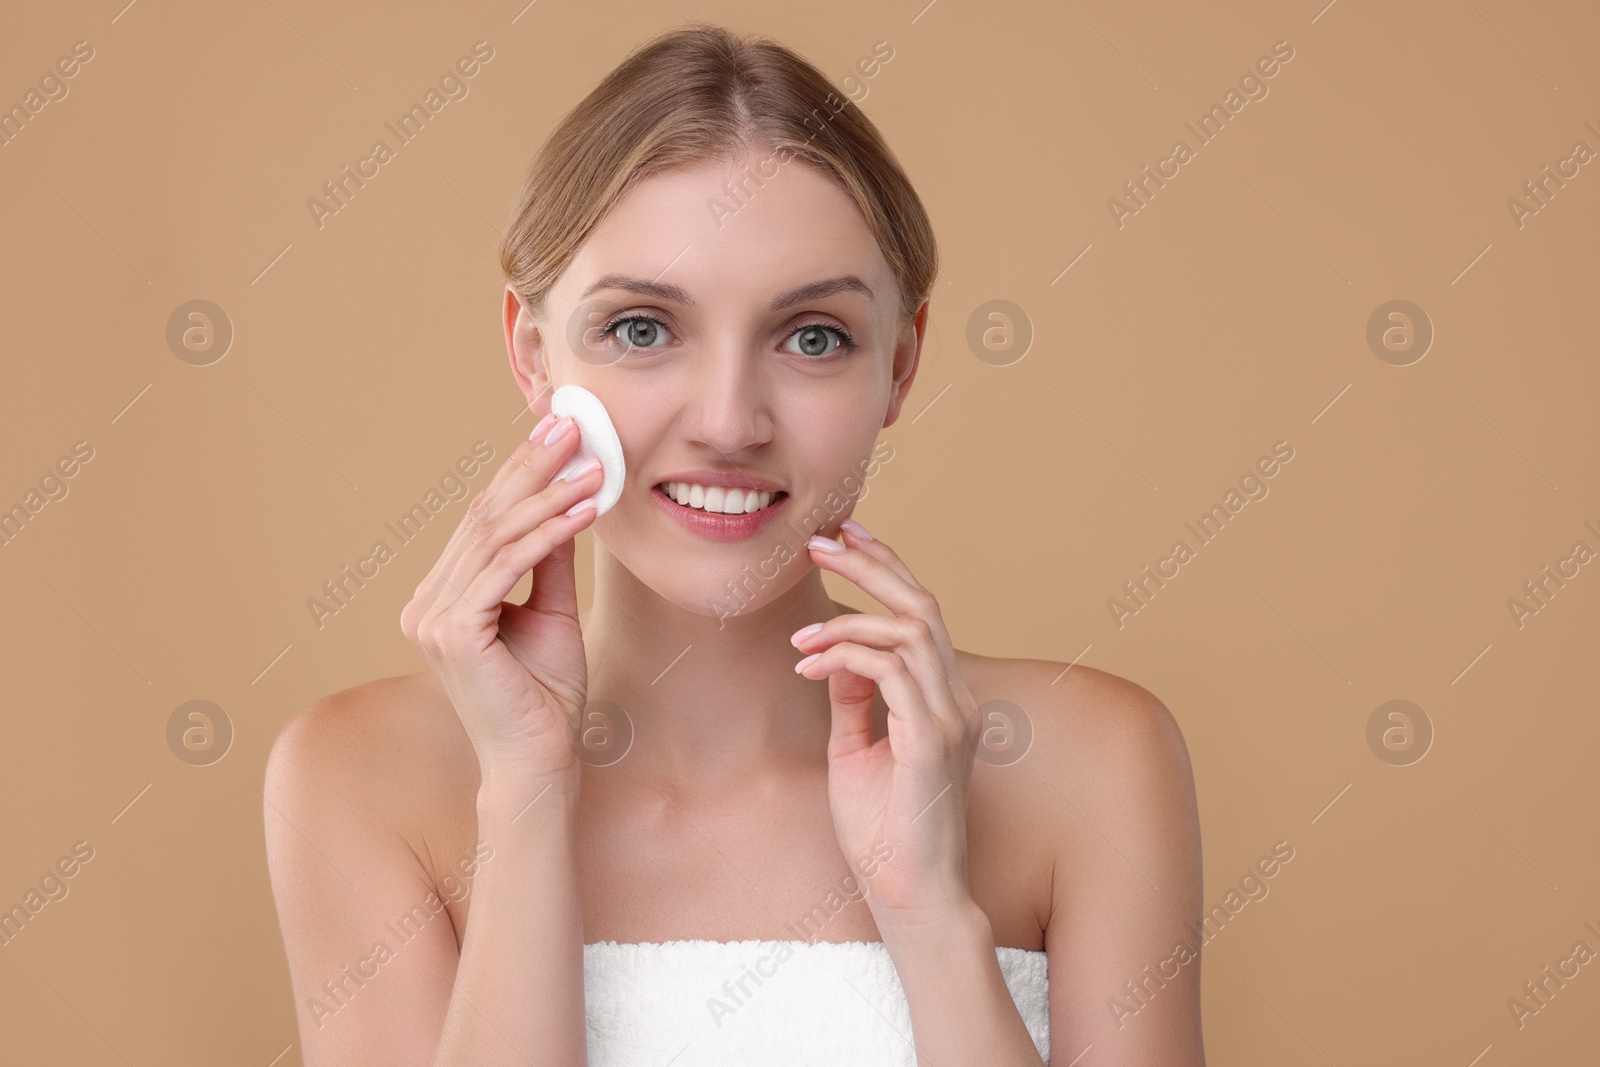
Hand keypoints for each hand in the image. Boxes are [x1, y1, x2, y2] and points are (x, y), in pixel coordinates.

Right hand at [400, 412, 603, 790]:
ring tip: (594, 466)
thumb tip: (567, 501)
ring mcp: (431, 619)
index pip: (481, 521)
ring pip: (495, 537)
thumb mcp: (553, 612)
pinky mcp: (452, 633)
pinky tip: (583, 511)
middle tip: (572, 424)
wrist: (540, 761)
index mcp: (442, 599)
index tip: (558, 433)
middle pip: (484, 517)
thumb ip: (550, 561)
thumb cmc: (546, 696)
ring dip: (550, 495)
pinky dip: (547, 534)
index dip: (520, 472)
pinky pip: (505, 567)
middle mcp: (425, 605)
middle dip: (532, 466)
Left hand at [791, 519, 982, 928]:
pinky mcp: (931, 741)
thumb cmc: (884, 833)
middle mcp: (955, 700)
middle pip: (922, 606)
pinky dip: (848, 656)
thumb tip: (835, 656)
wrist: (911, 895)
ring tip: (800, 636)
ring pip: (909, 631)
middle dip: (872, 564)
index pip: (921, 616)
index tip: (846, 536)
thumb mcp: (857, 751)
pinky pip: (892, 671)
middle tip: (821, 541)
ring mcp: (950, 718)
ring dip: (848, 619)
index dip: (888, 568)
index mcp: (942, 700)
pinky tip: (810, 665)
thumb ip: (853, 700)